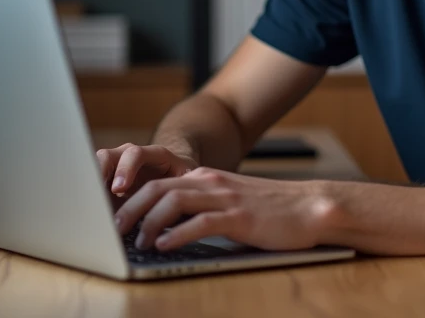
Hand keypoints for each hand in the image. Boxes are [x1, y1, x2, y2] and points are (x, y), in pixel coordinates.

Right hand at [95, 143, 197, 204]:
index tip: (119, 189)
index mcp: (153, 154)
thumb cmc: (179, 180)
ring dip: (89, 185)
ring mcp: (115, 164)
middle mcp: (129, 155)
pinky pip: (91, 179)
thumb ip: (174, 195)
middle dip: (100, 175)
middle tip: (95, 197)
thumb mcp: (182, 185)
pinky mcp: (105, 177)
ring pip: (95, 166)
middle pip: (108, 157)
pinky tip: (86, 209)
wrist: (173, 172)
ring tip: (86, 205)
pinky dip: (88, 193)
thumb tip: (170, 215)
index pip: (135, 154)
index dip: (126, 170)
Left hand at [114, 167, 334, 251]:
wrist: (310, 207)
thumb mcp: (230, 202)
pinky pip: (200, 222)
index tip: (115, 216)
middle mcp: (211, 182)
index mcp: (206, 178)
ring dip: (149, 222)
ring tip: (138, 241)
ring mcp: (225, 197)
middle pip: (158, 187)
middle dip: (131, 208)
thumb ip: (202, 208)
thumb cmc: (271, 211)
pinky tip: (165, 246)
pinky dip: (177, 234)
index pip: (158, 181)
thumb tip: (168, 228)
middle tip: (114, 229)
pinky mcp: (239, 217)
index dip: (132, 197)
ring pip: (174, 201)